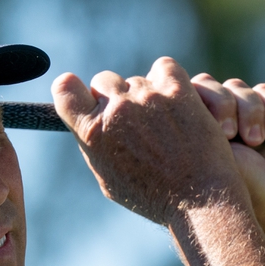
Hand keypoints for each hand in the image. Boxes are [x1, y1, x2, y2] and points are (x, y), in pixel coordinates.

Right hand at [51, 57, 243, 224]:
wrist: (199, 199)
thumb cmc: (154, 196)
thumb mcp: (110, 179)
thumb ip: (95, 146)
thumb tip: (87, 124)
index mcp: (93, 133)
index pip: (65, 90)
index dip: (71, 89)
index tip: (82, 96)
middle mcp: (116, 110)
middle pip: (104, 80)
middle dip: (114, 95)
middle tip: (132, 117)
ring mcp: (146, 97)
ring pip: (137, 78)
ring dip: (146, 94)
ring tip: (162, 122)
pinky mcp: (177, 89)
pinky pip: (164, 67)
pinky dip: (168, 80)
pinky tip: (176, 101)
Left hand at [190, 74, 264, 241]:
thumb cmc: (229, 194)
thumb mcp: (202, 161)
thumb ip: (189, 129)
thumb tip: (177, 96)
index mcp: (187, 131)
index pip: (188, 94)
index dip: (204, 101)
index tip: (217, 130)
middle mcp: (211, 121)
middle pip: (214, 86)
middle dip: (227, 106)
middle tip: (230, 134)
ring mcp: (239, 117)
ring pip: (241, 89)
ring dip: (252, 111)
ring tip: (257, 141)